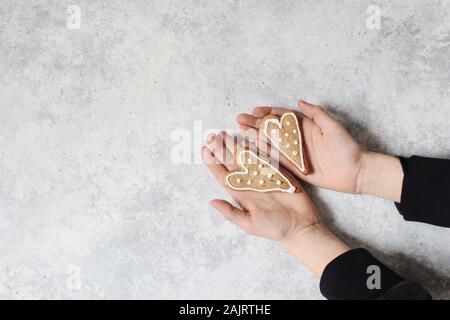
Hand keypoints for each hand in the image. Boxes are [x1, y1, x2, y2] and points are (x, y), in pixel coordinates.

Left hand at [203, 132, 349, 276]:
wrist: (301, 226)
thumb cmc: (274, 228)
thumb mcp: (249, 224)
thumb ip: (231, 213)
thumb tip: (211, 202)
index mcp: (240, 193)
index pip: (222, 175)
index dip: (212, 163)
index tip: (204, 150)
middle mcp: (249, 182)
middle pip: (232, 162)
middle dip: (221, 149)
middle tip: (212, 136)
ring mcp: (264, 175)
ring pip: (246, 156)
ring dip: (236, 145)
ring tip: (225, 134)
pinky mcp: (279, 171)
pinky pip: (266, 156)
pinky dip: (258, 147)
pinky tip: (249, 138)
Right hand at [237, 100, 403, 200]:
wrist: (355, 172)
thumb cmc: (347, 148)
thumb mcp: (333, 127)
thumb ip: (317, 114)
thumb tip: (299, 101)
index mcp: (306, 126)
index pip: (282, 116)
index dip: (267, 113)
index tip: (254, 111)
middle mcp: (297, 139)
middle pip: (272, 129)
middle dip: (255, 123)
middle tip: (240, 120)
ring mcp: (294, 153)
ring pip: (271, 144)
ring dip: (255, 138)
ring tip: (241, 132)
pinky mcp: (295, 168)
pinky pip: (276, 160)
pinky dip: (264, 155)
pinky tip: (251, 150)